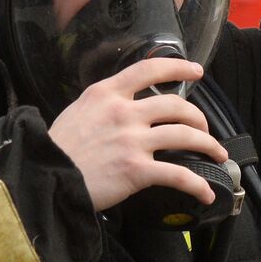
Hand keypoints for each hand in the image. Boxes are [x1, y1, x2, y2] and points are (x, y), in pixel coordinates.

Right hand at [48, 59, 227, 210]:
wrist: (43, 177)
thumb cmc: (55, 149)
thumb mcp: (75, 112)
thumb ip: (101, 106)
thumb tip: (118, 107)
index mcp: (106, 94)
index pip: (149, 70)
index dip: (178, 67)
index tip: (196, 71)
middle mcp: (123, 112)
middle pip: (177, 105)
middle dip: (199, 118)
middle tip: (203, 130)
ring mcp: (132, 141)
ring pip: (186, 136)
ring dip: (209, 146)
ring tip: (217, 155)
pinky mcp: (137, 170)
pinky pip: (179, 175)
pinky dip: (198, 185)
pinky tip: (205, 193)